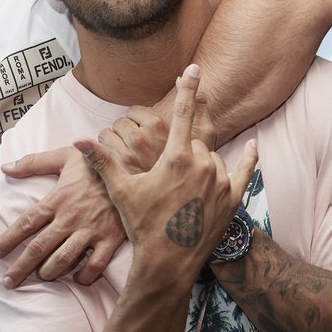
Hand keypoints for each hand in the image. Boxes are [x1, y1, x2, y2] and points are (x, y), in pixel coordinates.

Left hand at [0, 146, 125, 287]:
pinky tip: (77, 279)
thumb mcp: (64, 156)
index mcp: (57, 199)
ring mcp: (91, 231)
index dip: (8, 240)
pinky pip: (94, 267)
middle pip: (38, 248)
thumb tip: (5, 167)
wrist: (134, 168)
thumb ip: (33, 162)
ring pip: (63, 261)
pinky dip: (84, 277)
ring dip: (48, 273)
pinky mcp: (110, 240)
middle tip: (7, 281)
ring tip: (41, 278)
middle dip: (20, 268)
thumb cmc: (96, 163)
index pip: (26, 223)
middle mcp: (70, 218)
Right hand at [75, 65, 256, 290]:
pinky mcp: (233, 199)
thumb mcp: (122, 191)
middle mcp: (201, 165)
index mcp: (174, 158)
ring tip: (183, 190)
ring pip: (212, 159)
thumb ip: (103, 161)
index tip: (193, 68)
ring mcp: (219, 181)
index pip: (180, 114)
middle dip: (181, 153)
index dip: (186, 89)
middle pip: (193, 143)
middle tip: (166, 177)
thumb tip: (78, 140)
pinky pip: (244, 171)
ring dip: (201, 165)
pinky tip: (252, 147)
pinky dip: (248, 158)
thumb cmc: (142, 225)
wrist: (167, 263)